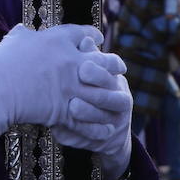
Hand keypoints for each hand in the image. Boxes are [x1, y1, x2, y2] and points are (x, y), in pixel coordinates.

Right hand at [0, 25, 124, 134]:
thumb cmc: (0, 61)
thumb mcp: (15, 40)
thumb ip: (24, 36)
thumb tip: (23, 32)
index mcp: (57, 41)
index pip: (82, 33)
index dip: (93, 36)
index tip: (98, 38)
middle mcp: (69, 62)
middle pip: (101, 62)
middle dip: (113, 65)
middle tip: (121, 68)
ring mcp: (69, 87)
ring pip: (101, 94)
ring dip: (113, 99)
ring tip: (123, 102)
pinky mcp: (64, 110)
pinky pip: (87, 121)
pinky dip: (98, 127)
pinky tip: (107, 130)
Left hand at [52, 55, 132, 178]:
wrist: (107, 127)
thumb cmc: (93, 87)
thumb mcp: (94, 69)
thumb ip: (90, 56)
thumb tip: (85, 38)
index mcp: (117, 81)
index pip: (114, 73)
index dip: (100, 70)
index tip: (82, 66)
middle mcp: (121, 102)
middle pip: (115, 99)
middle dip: (97, 95)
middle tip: (75, 92)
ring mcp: (114, 124)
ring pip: (104, 122)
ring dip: (87, 117)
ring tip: (70, 108)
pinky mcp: (103, 142)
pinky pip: (90, 141)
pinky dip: (74, 136)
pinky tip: (58, 129)